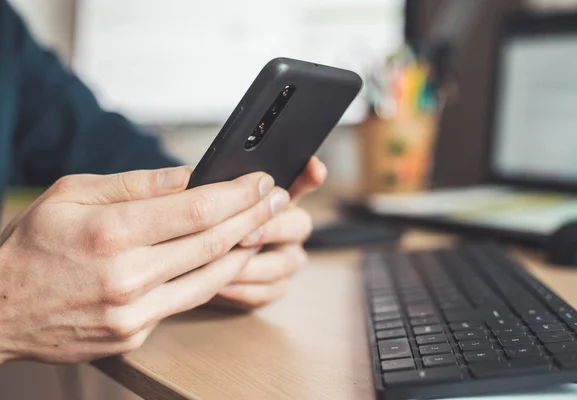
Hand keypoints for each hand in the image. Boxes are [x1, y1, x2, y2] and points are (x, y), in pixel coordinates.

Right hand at [0, 167, 288, 362]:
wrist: (0, 309)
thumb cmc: (31, 246)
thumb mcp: (70, 194)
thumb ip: (134, 183)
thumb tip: (188, 177)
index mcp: (111, 232)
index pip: (196, 209)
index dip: (237, 194)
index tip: (261, 181)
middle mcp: (127, 275)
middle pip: (213, 242)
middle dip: (254, 216)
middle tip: (277, 199)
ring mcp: (134, 311)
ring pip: (211, 277)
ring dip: (245, 248)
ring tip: (265, 225)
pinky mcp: (136, 333)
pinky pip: (187, 300)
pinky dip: (215, 276)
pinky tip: (229, 257)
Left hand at [211, 157, 326, 309]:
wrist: (187, 269)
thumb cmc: (200, 228)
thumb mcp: (201, 204)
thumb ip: (210, 190)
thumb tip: (199, 179)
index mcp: (274, 198)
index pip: (302, 180)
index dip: (311, 174)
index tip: (315, 170)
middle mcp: (288, 226)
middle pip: (299, 224)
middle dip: (271, 229)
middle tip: (244, 234)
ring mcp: (285, 258)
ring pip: (286, 262)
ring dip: (254, 264)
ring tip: (223, 264)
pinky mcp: (274, 287)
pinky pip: (271, 290)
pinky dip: (245, 289)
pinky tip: (222, 285)